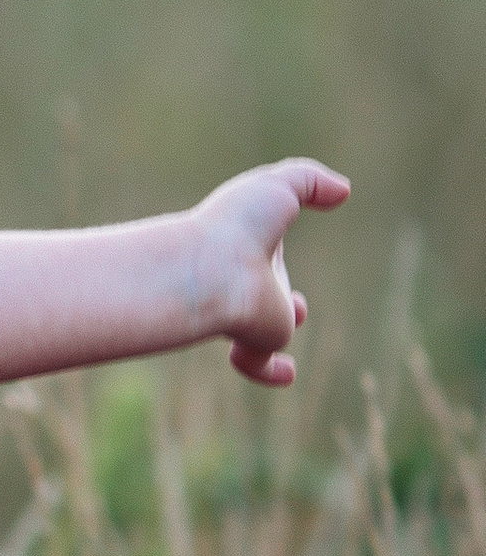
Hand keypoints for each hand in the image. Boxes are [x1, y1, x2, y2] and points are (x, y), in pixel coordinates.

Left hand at [194, 157, 349, 387]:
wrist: (211, 268)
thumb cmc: (237, 223)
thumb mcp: (278, 187)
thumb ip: (310, 181)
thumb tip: (344, 191)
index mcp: (248, 246)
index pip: (261, 256)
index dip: (271, 255)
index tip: (276, 251)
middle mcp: (246, 282)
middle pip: (261, 296)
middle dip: (277, 298)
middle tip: (293, 302)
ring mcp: (248, 313)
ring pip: (255, 330)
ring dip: (274, 329)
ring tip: (291, 314)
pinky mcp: (254, 341)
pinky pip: (257, 364)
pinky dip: (271, 372)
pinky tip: (287, 374)